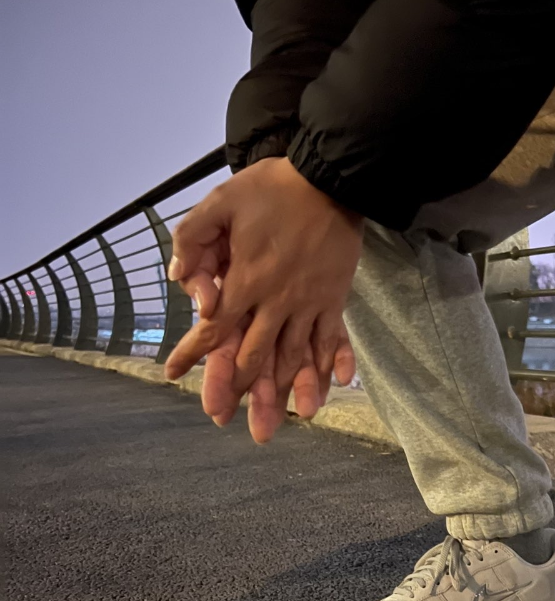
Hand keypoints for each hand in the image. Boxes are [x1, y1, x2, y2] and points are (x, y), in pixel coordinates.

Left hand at [164, 157, 363, 422]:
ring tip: (286, 421)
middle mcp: (278, 301)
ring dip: (288, 391)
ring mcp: (310, 303)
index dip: (193, 354)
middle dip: (237, 390)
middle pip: (255, 356)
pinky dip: (335, 363)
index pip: (215, 328)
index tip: (173, 375)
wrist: (330, 179)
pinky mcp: (334, 299)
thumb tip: (180, 277)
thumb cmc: (273, 188)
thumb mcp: (221, 200)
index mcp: (248, 280)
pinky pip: (335, 338)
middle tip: (224, 418)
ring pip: (296, 357)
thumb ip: (192, 236)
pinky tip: (335, 386)